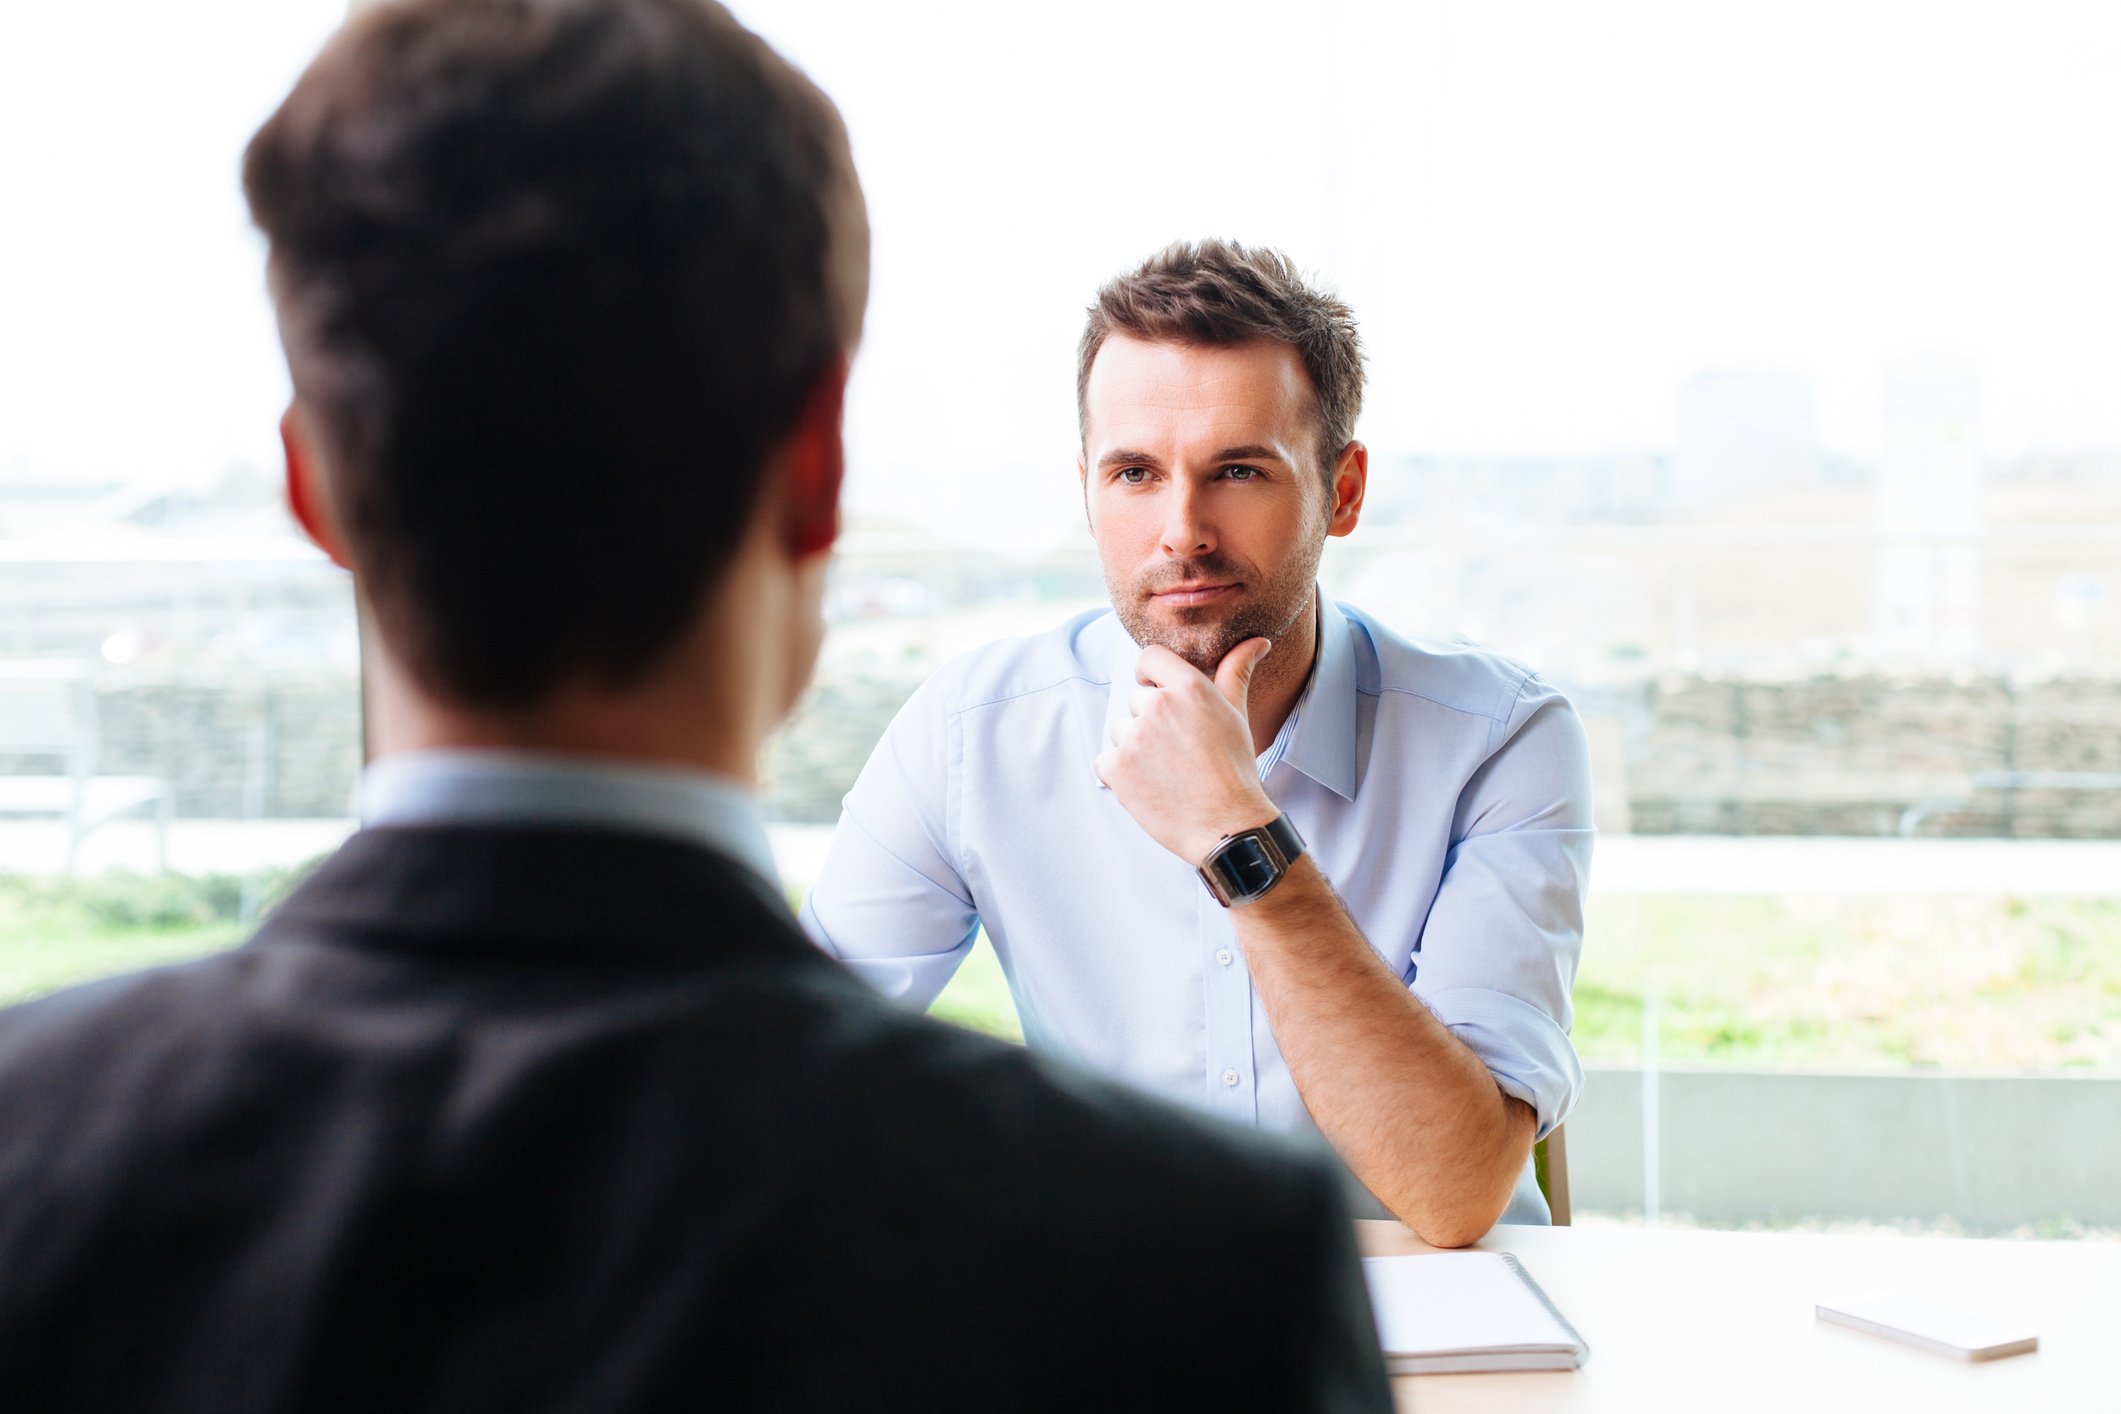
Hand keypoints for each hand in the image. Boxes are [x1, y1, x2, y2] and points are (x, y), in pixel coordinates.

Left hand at [1094, 638, 1278, 863]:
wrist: (1228, 826)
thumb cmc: (1235, 770)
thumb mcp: (1237, 715)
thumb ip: (1236, 672)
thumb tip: (1257, 641)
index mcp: (1189, 688)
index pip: (1150, 657)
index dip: (1149, 673)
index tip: (1155, 690)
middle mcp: (1157, 706)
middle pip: (1136, 700)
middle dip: (1151, 722)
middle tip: (1178, 751)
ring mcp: (1134, 737)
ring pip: (1121, 731)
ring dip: (1135, 748)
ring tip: (1167, 771)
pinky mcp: (1116, 767)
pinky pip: (1105, 760)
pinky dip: (1120, 774)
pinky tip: (1149, 785)